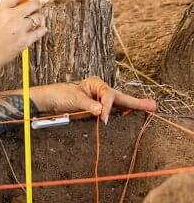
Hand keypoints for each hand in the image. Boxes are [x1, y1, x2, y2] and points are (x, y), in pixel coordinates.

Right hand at [0, 0, 46, 77]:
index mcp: (0, 9)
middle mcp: (12, 17)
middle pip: (34, 3)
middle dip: (35, 3)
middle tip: (33, 6)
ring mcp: (19, 29)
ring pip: (39, 17)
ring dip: (37, 17)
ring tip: (32, 20)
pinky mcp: (24, 41)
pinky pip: (40, 31)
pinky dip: (40, 29)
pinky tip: (37, 29)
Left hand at [30, 77, 156, 121]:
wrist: (49, 101)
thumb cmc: (60, 95)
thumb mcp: (74, 99)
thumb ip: (88, 105)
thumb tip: (102, 112)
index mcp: (96, 84)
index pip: (108, 96)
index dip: (108, 107)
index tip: (103, 118)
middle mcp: (101, 91)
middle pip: (121, 98)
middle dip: (136, 103)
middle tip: (153, 106)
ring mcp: (100, 101)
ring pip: (119, 105)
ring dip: (132, 107)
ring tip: (149, 108)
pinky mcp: (96, 110)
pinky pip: (111, 112)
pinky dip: (121, 114)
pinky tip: (130, 114)